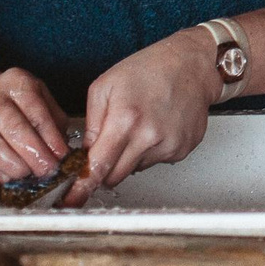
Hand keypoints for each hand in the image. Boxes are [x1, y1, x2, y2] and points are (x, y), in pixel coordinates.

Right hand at [0, 66, 71, 183]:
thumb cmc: (17, 103)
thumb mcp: (41, 99)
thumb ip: (54, 121)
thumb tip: (62, 150)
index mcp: (17, 81)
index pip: (35, 109)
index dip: (50, 135)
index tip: (61, 154)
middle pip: (14, 127)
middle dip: (33, 153)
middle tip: (48, 169)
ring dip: (15, 166)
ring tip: (30, 175)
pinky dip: (0, 172)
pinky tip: (13, 177)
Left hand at [71, 29, 223, 204]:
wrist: (192, 64)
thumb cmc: (149, 69)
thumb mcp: (105, 86)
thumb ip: (90, 123)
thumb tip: (84, 155)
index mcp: (125, 119)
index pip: (97, 166)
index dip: (82, 186)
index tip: (72, 201)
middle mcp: (149, 136)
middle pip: (115, 176)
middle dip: (107, 166)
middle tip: (112, 142)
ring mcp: (169, 145)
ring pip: (136, 169)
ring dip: (132, 155)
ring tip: (141, 124)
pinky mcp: (183, 149)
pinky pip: (157, 162)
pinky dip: (152, 150)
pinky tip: (157, 126)